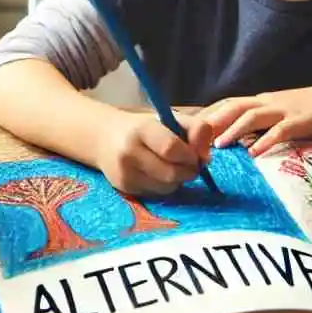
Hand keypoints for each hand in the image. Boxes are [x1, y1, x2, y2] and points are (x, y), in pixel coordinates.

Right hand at [95, 112, 213, 196]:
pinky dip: (164, 186)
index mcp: (142, 129)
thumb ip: (195, 128)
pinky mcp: (124, 188)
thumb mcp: (168, 118)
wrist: (103, 137)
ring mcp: (125, 173)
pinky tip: (159, 173)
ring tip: (174, 166)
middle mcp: (129, 152)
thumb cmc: (144, 126)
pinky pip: (156, 194)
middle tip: (191, 164)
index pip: (171, 148)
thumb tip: (207, 156)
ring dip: (178, 180)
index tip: (196, 154)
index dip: (190, 155)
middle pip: (171, 173)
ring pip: (166, 187)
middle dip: (188, 171)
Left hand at [198, 84, 311, 156]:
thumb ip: (259, 124)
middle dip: (213, 121)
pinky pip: (281, 131)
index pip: (227, 104)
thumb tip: (235, 139)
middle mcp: (268, 102)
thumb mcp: (279, 113)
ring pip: (253, 116)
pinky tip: (255, 153)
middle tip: (194, 139)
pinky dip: (266, 141)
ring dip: (233, 129)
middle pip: (234, 106)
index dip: (207, 115)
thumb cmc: (309, 111)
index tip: (188, 129)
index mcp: (262, 101)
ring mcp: (284, 110)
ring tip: (218, 146)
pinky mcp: (301, 121)